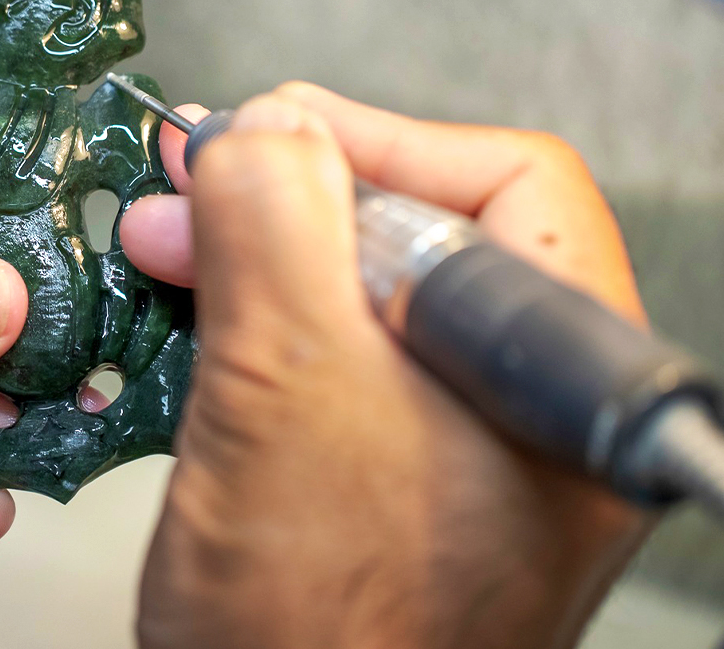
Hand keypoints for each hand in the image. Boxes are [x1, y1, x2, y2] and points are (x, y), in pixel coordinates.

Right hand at [119, 83, 647, 648]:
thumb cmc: (316, 635)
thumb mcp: (283, 377)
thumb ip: (275, 217)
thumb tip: (258, 126)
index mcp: (561, 380)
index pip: (501, 183)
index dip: (374, 138)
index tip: (266, 135)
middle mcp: (524, 411)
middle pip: (417, 234)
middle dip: (286, 201)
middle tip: (189, 195)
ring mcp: (456, 450)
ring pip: (357, 299)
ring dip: (253, 262)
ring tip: (162, 256)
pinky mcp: (383, 479)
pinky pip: (323, 365)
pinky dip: (248, 329)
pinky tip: (181, 323)